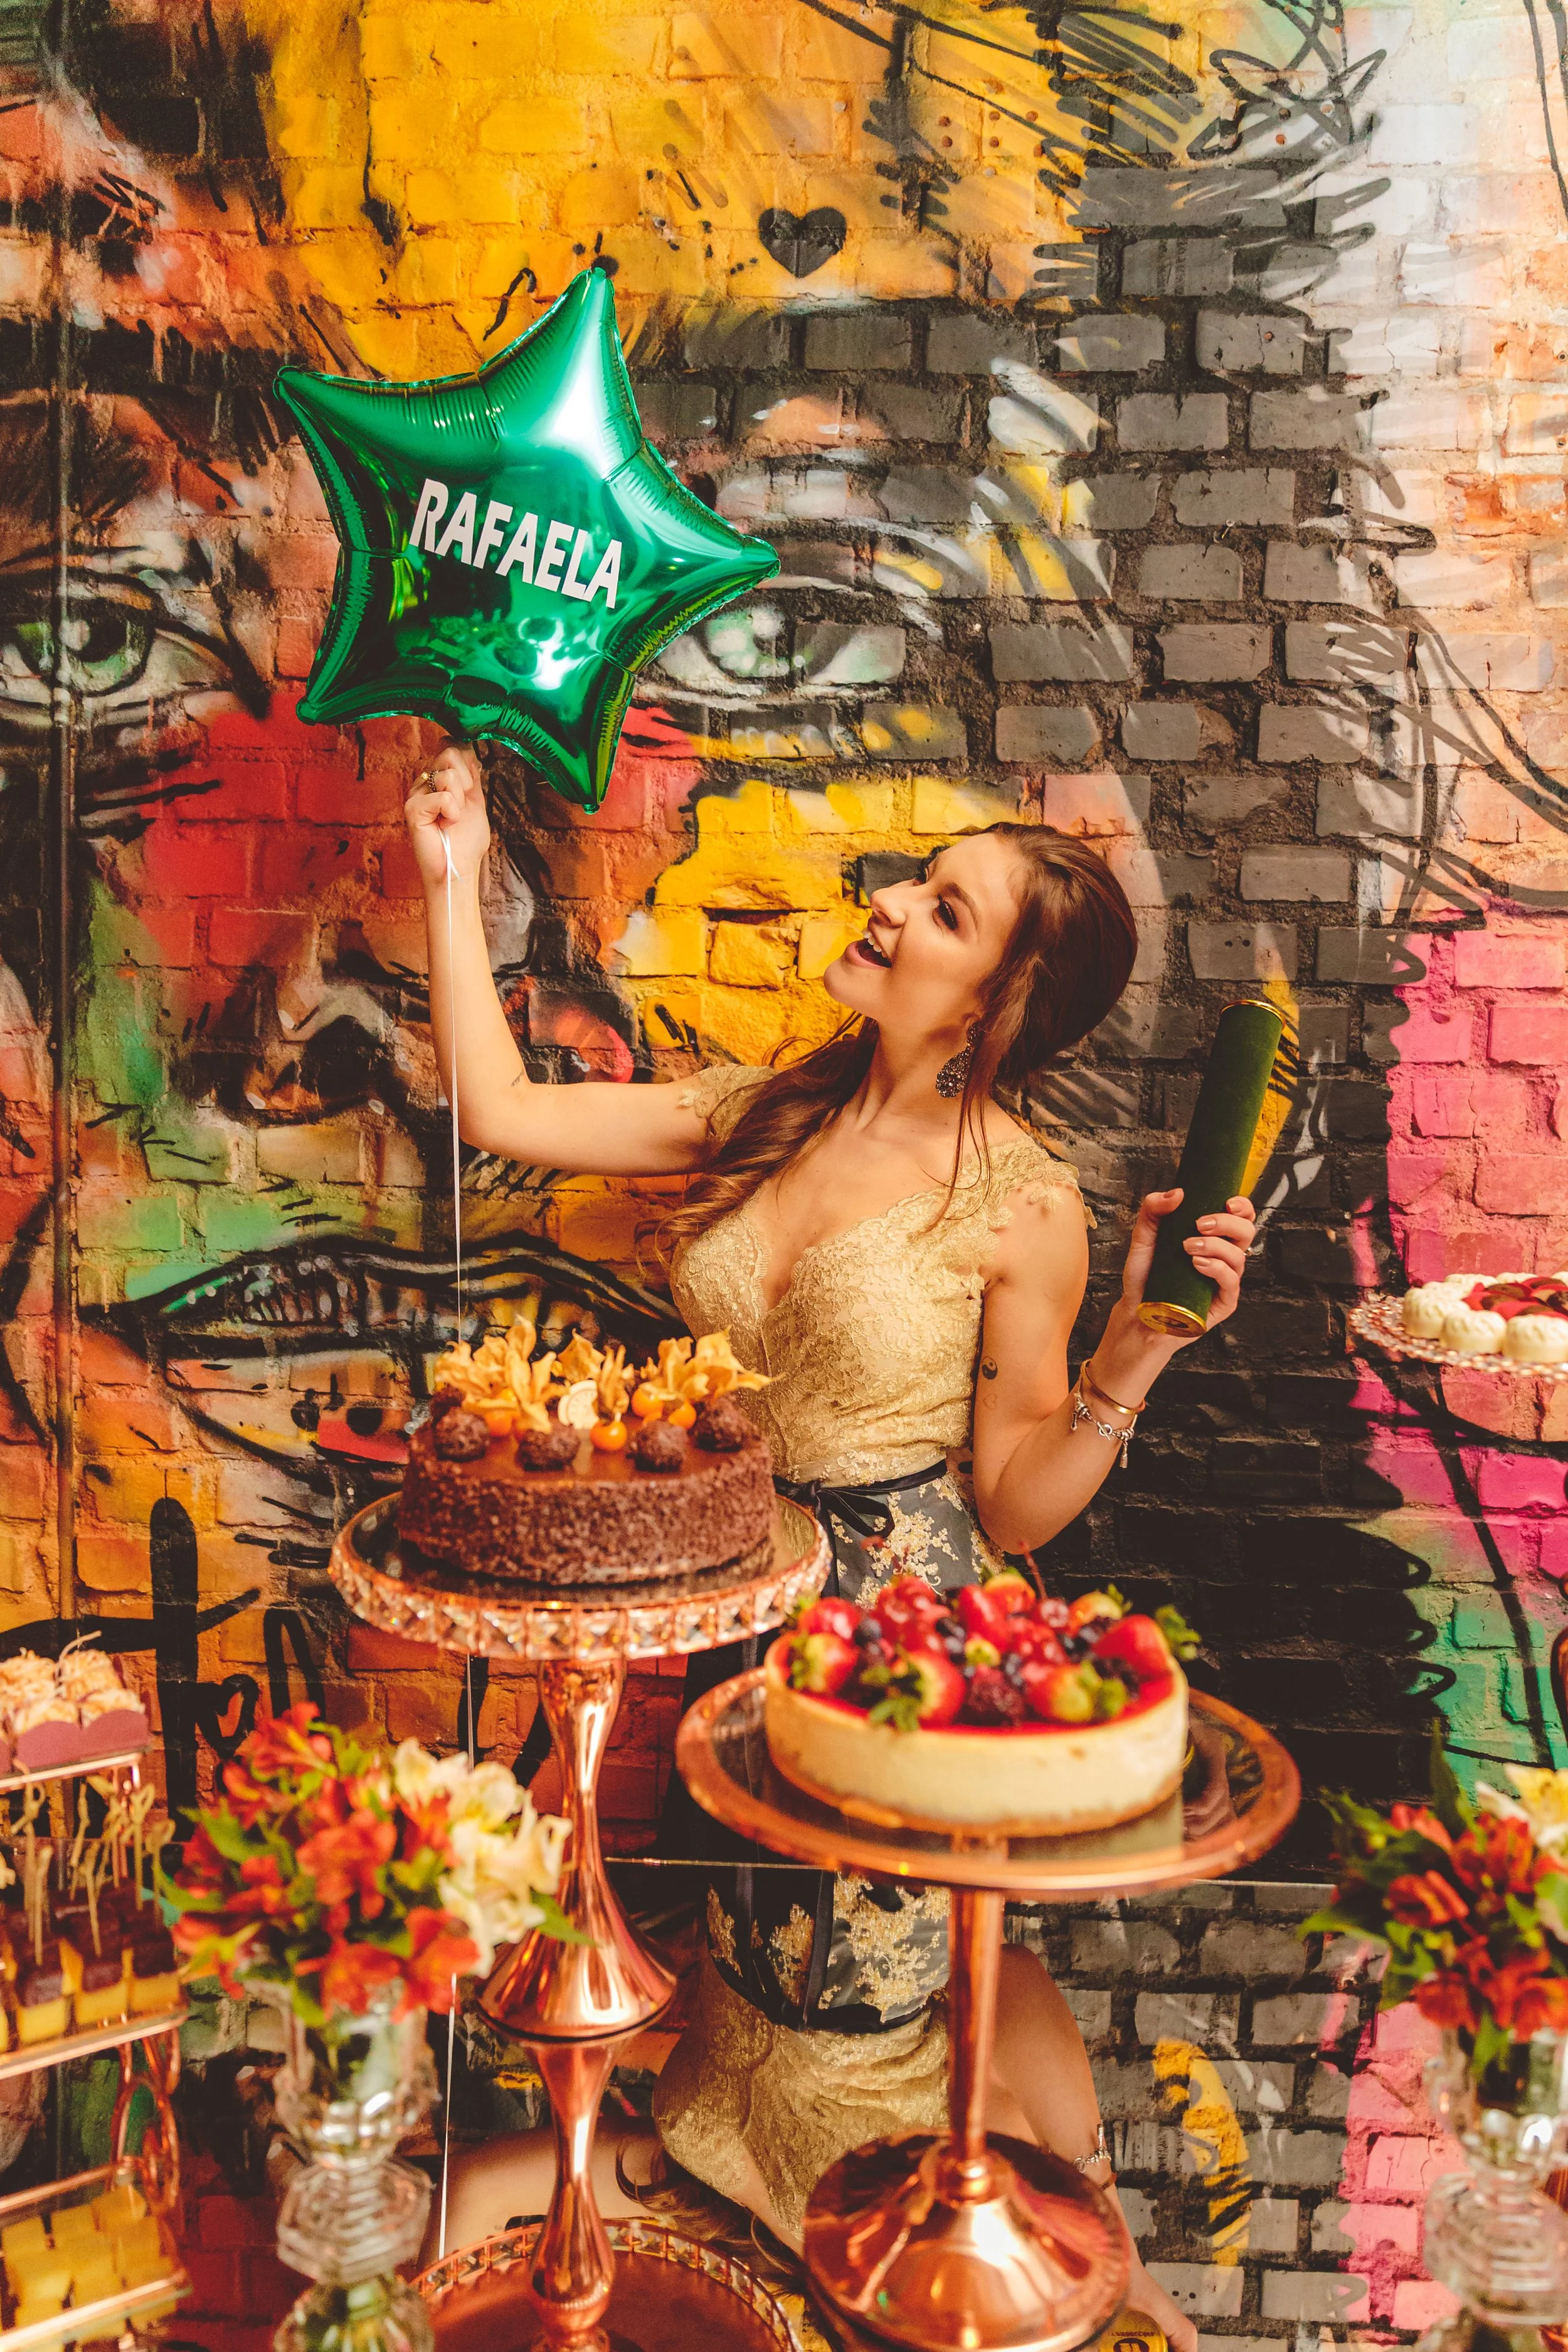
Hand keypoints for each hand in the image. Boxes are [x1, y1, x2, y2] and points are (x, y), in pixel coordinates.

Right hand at [404, 742, 487, 890]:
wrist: (460, 867)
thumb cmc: (466, 840)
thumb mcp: (475, 801)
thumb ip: (471, 775)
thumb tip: (467, 749)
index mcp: (439, 778)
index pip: (452, 746)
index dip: (467, 764)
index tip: (469, 790)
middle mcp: (425, 782)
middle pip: (450, 753)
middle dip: (466, 782)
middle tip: (460, 807)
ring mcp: (416, 793)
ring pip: (448, 774)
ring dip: (460, 801)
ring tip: (452, 819)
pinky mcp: (413, 808)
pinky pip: (444, 797)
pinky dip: (452, 814)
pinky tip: (445, 826)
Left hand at [1120, 1187, 1256, 1336]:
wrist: (1137, 1312)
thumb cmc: (1145, 1277)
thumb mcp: (1143, 1238)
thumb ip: (1153, 1210)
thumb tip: (1178, 1192)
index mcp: (1212, 1237)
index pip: (1240, 1217)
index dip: (1242, 1206)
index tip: (1227, 1202)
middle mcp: (1223, 1257)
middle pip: (1246, 1231)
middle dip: (1227, 1223)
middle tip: (1200, 1224)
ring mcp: (1225, 1279)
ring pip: (1239, 1256)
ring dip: (1215, 1246)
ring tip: (1188, 1248)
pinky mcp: (1224, 1302)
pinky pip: (1232, 1281)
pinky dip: (1217, 1269)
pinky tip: (1197, 1265)